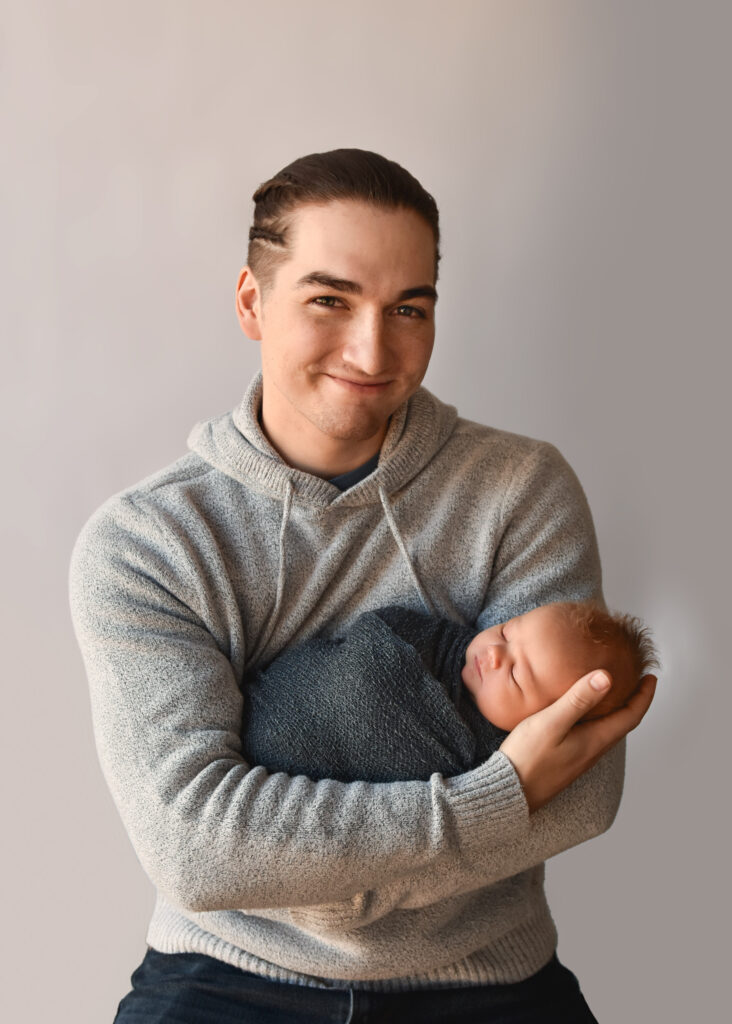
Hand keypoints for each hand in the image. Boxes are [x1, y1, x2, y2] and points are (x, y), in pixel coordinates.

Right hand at [499, 670, 656, 812]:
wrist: (510, 793)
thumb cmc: (528, 758)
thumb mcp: (551, 723)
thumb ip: (578, 700)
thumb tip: (607, 677)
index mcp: (594, 740)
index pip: (630, 716)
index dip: (643, 696)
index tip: (650, 677)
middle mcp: (592, 751)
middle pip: (623, 724)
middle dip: (634, 701)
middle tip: (636, 681)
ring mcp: (580, 757)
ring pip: (608, 730)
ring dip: (616, 711)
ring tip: (612, 693)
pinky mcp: (567, 760)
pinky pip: (592, 736)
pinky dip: (598, 719)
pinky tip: (583, 713)